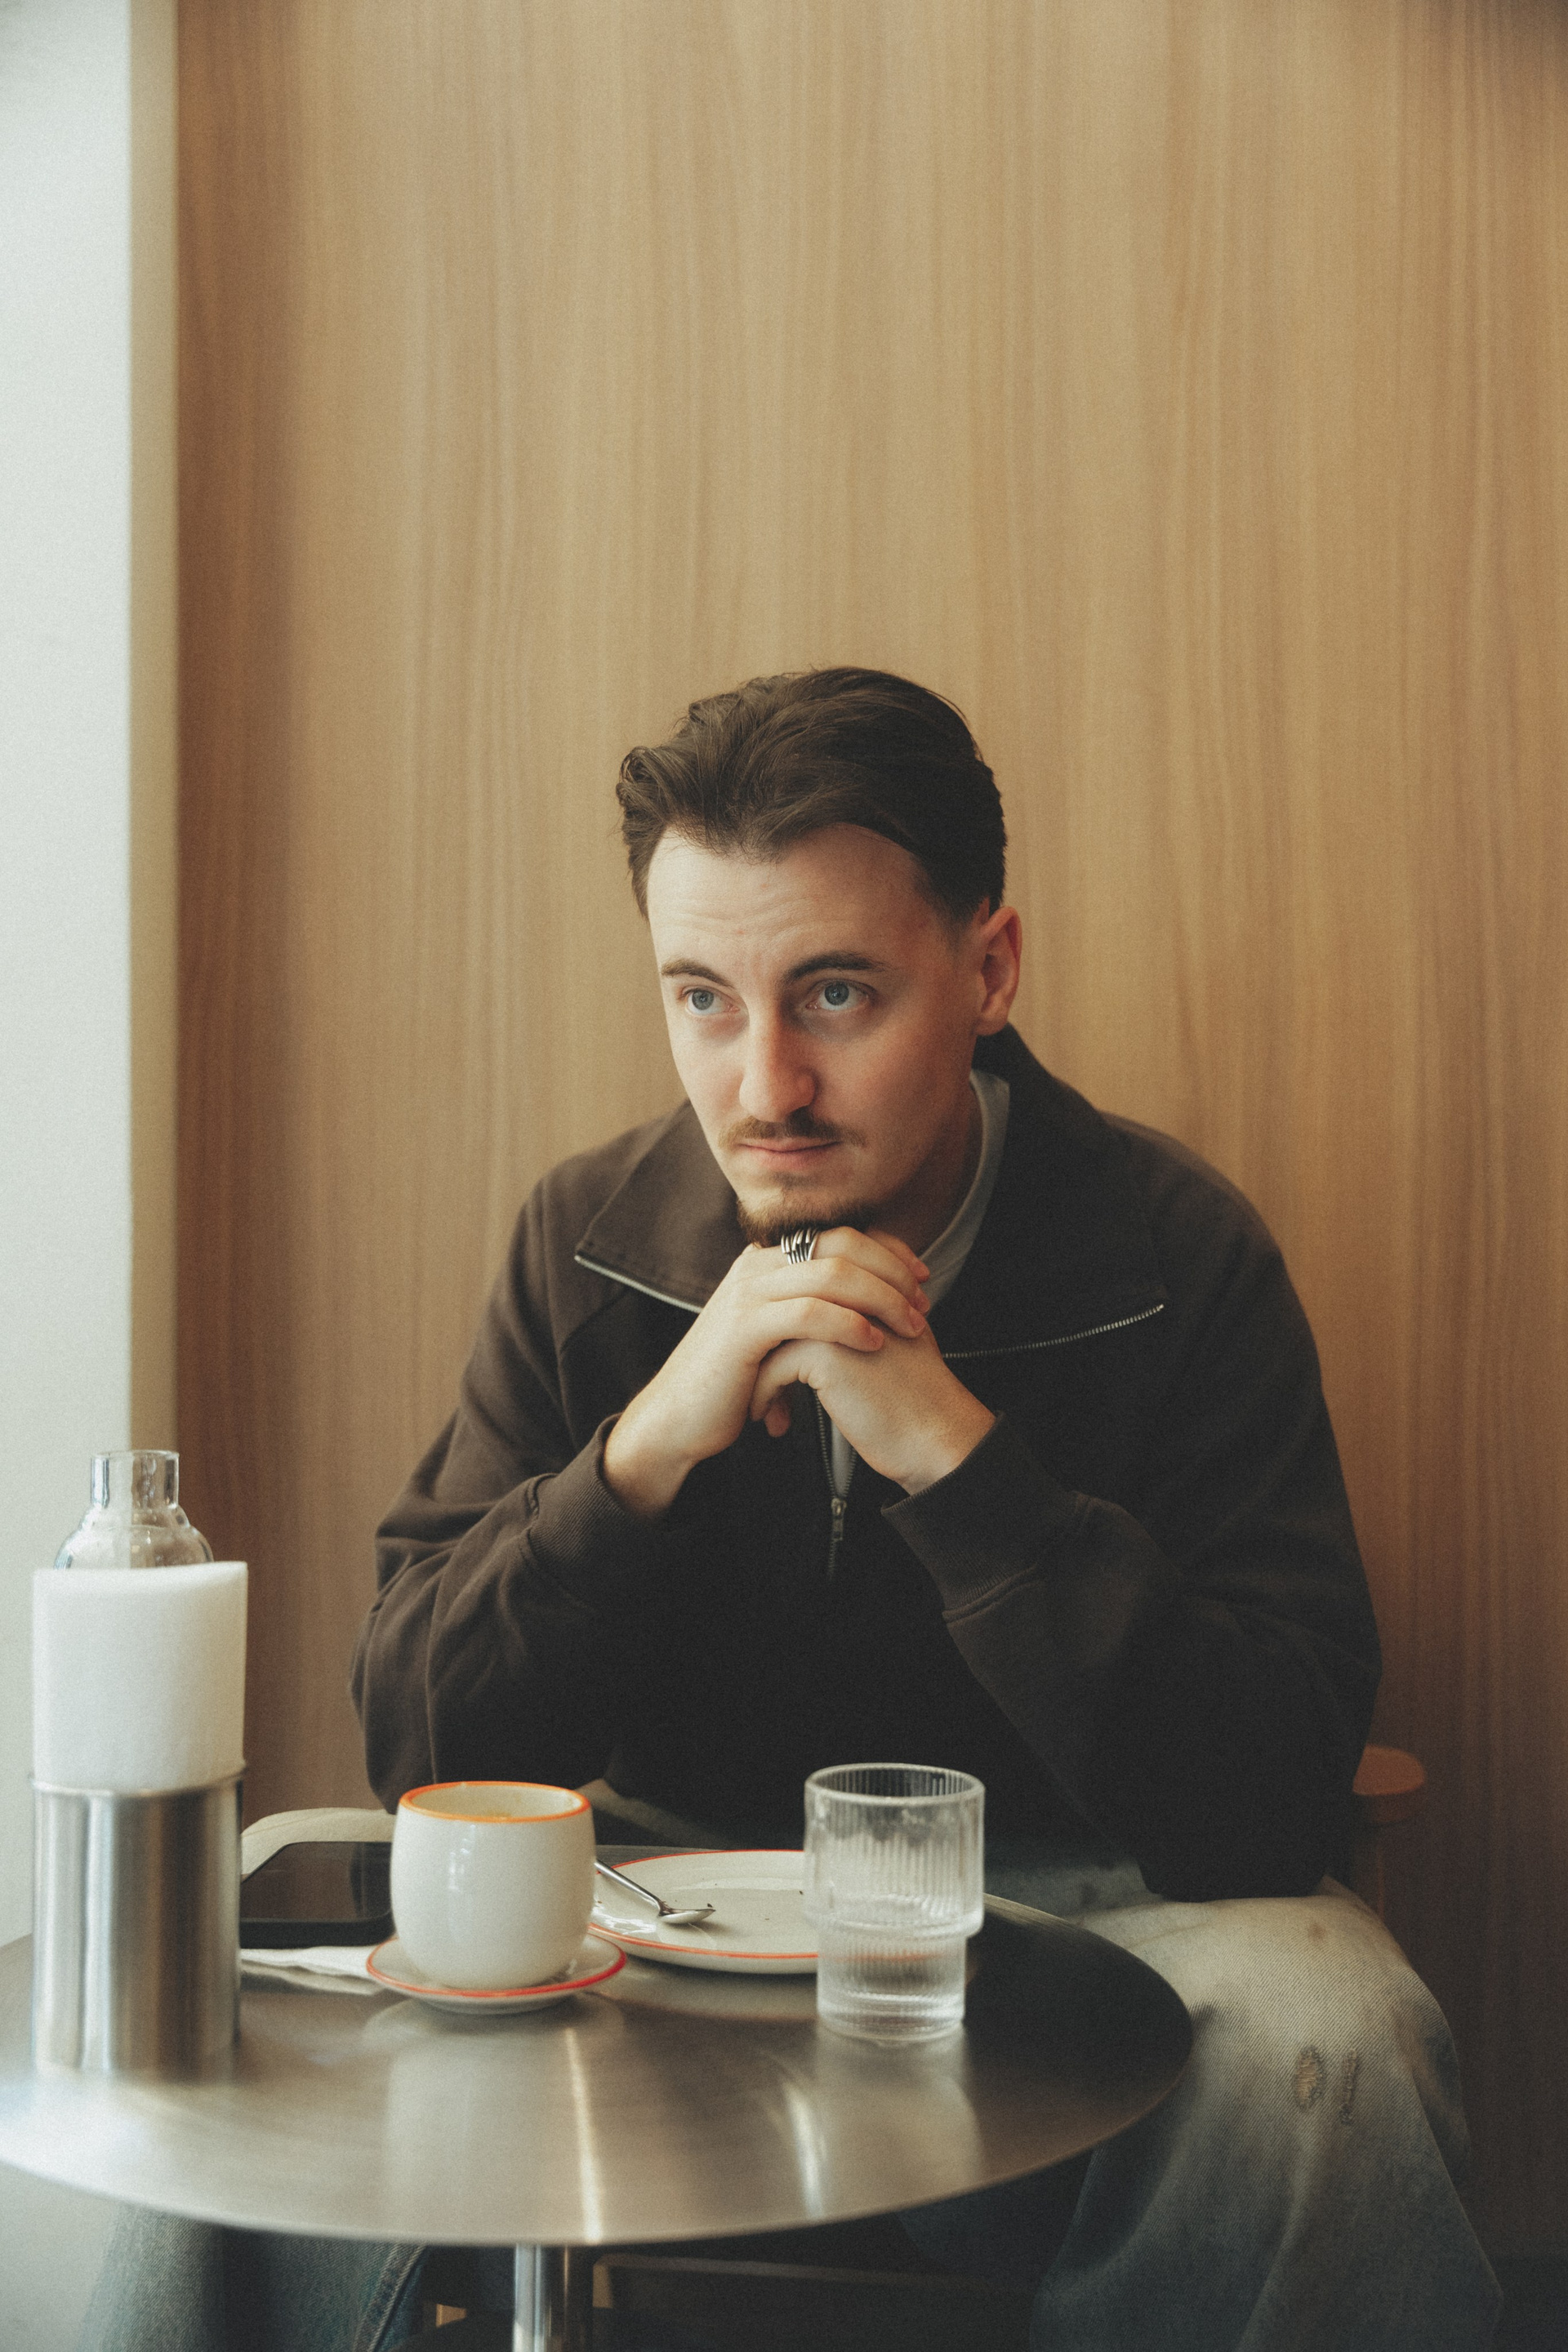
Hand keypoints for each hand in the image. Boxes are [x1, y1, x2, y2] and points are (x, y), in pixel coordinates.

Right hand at [602, 1225, 930, 1517]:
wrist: (679, 1419)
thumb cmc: (733, 1382)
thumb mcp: (774, 1333)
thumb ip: (808, 1308)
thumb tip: (865, 1301)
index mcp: (767, 1261)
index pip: (840, 1234)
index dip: (888, 1251)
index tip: (922, 1278)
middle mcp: (757, 1265)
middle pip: (842, 1244)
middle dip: (892, 1271)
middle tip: (923, 1303)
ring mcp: (748, 1293)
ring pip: (832, 1273)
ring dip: (882, 1298)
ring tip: (910, 1326)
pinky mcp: (745, 1327)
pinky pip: (810, 1313)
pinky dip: (850, 1324)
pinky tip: (874, 1343)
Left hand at [748, 1235, 995, 1493]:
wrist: (937, 1437)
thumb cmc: (920, 1401)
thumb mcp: (903, 1340)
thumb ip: (872, 1316)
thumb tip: (832, 1319)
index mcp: (874, 1287)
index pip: (810, 1288)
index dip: (789, 1323)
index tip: (778, 1356)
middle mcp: (853, 1295)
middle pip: (785, 1308)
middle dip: (765, 1343)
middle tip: (759, 1375)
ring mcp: (838, 1319)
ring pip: (773, 1335)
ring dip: (760, 1371)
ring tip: (764, 1402)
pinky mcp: (825, 1351)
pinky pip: (773, 1366)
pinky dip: (766, 1395)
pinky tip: (773, 1420)